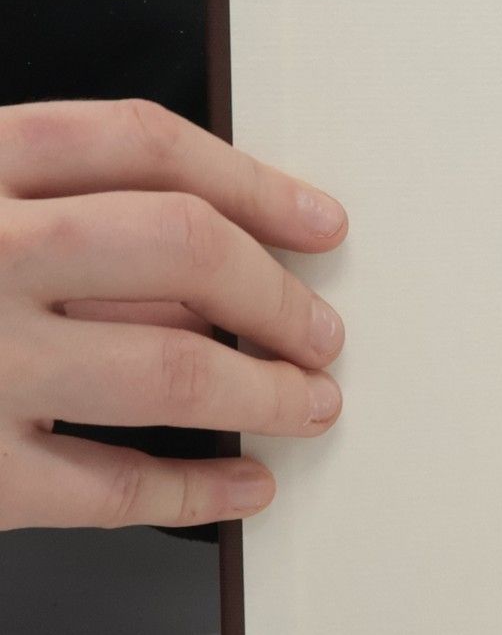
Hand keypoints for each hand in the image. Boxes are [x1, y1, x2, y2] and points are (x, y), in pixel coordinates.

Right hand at [0, 99, 346, 529]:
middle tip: (323, 330)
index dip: (253, 180)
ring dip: (266, 389)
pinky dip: (195, 492)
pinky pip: (107, 490)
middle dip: (277, 294)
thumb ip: (46, 216)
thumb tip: (212, 256)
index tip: (321, 223)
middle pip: (180, 247)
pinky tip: (244, 487)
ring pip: (168, 368)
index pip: (139, 142)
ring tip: (309, 401)